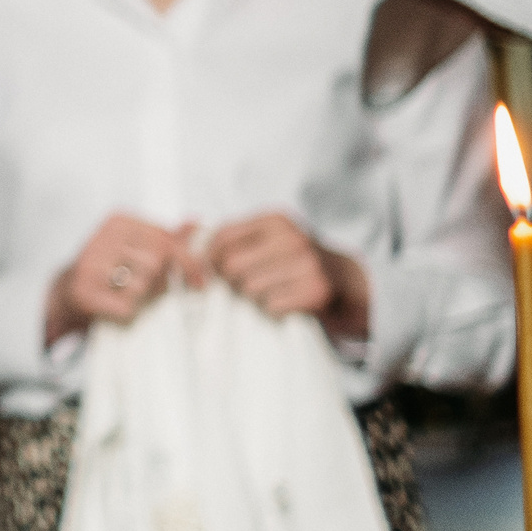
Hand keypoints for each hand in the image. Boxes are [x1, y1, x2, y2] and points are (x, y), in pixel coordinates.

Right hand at [45, 213, 205, 338]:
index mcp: (118, 221)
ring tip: (127, 293)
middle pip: (156, 261)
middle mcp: (102, 237)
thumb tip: (196, 222)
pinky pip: (127, 306)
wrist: (68, 291)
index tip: (200, 282)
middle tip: (151, 288)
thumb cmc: (112, 268)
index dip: (189, 262)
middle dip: (161, 280)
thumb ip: (169, 237)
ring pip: (143, 284)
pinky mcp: (84, 291)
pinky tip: (116, 304)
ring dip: (142, 296)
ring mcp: (90, 265)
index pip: (165, 238)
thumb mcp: (139, 248)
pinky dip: (128, 311)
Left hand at [205, 212, 368, 337]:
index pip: (221, 237)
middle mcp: (292, 237)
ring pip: (249, 288)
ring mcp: (307, 263)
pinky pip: (271, 306)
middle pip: (230, 266)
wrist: (348, 286)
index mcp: (275, 220)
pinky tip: (288, 303)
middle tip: (249, 285)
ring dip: (254, 298)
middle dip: (233, 282)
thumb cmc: (296, 264)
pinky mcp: (316, 291)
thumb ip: (231, 237)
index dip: (209, 259)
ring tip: (273, 292)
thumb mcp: (269, 240)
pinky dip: (274, 310)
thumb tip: (183, 232)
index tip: (213, 272)